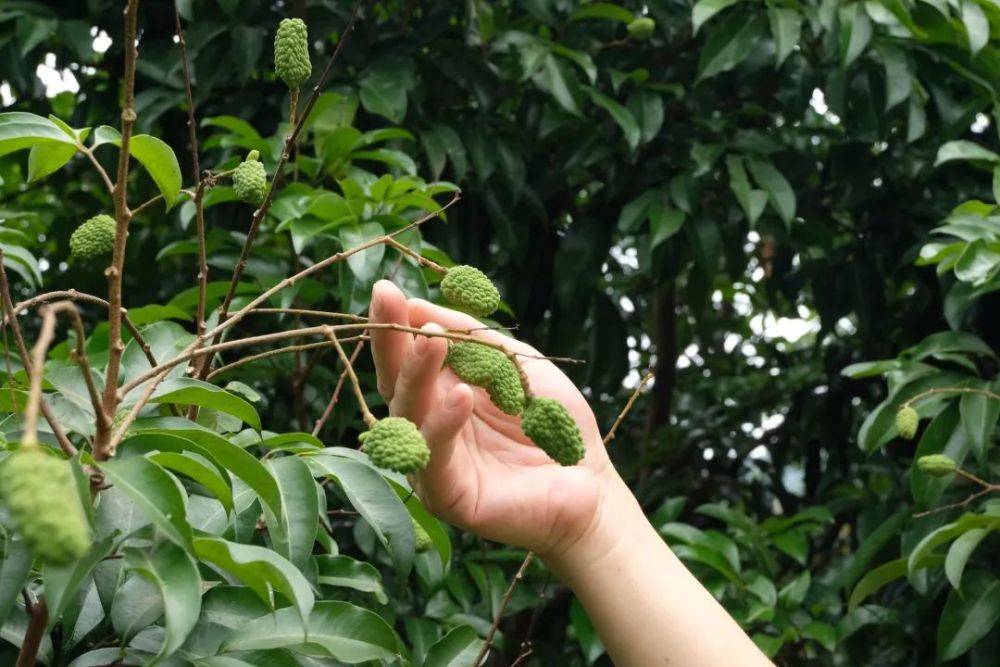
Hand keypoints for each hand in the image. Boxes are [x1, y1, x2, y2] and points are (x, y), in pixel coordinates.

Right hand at [368, 280, 618, 558]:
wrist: (590, 481)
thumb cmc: (554, 422)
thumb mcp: (515, 364)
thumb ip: (472, 338)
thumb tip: (416, 304)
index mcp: (438, 397)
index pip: (405, 360)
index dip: (392, 326)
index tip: (385, 290)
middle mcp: (426, 430)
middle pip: (396, 385)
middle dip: (392, 344)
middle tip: (389, 304)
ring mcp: (433, 465)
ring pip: (409, 419)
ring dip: (416, 376)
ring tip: (431, 341)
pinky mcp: (448, 497)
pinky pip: (436, 459)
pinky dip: (445, 425)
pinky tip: (460, 395)